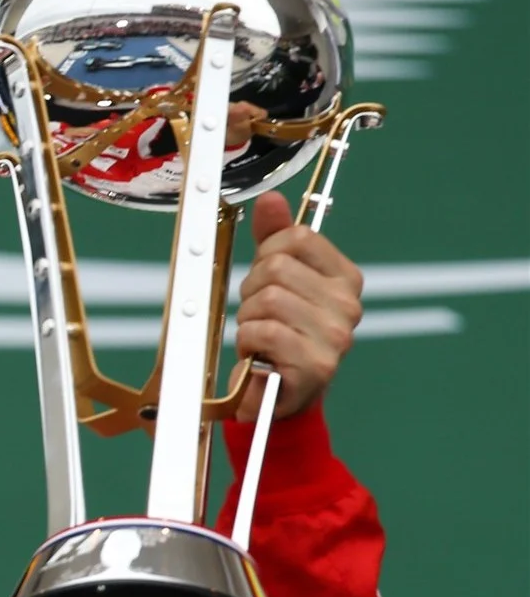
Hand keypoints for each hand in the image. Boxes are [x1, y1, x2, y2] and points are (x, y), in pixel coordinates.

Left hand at [229, 191, 363, 420]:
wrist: (279, 397)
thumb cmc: (278, 334)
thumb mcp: (277, 282)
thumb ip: (274, 239)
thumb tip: (271, 199)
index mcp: (344, 278)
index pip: (297, 237)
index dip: (267, 254)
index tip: (265, 280)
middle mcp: (348, 304)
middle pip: (276, 267)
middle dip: (251, 291)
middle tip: (258, 315)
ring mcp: (336, 335)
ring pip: (267, 298)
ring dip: (247, 319)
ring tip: (258, 336)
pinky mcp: (316, 365)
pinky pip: (263, 331)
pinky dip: (248, 342)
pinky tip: (258, 354)